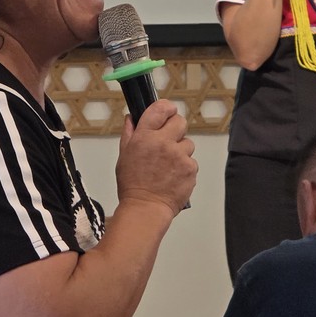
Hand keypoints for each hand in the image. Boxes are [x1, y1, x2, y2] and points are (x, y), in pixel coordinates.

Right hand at [115, 100, 196, 215]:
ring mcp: (179, 156)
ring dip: (181, 150)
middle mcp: (163, 143)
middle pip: (180, 121)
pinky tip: (174, 175)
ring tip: (169, 165)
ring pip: (188, 143)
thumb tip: (131, 119)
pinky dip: (185, 167)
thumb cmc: (132, 185)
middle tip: (169, 140)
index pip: (160, 109)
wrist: (145, 208)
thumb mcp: (124, 156)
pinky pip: (192, 161)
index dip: (167, 108)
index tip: (168, 112)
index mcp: (145, 137)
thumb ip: (129, 134)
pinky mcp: (190, 169)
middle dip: (176, 128)